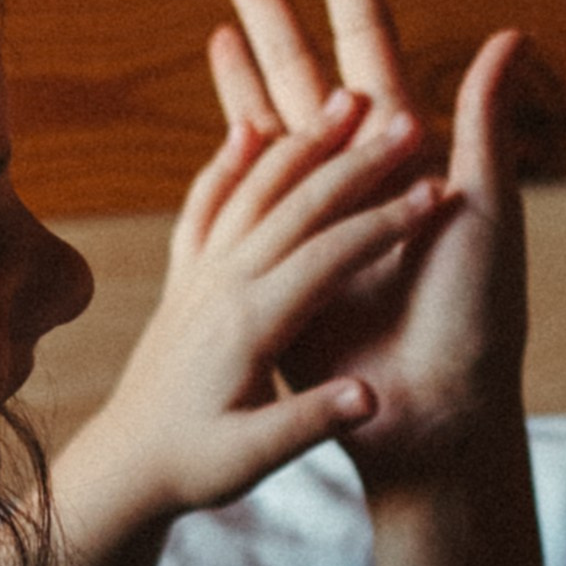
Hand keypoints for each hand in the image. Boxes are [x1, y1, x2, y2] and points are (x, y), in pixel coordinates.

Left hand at [58, 94, 447, 531]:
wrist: (125, 464)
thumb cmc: (193, 466)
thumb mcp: (253, 458)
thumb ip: (309, 423)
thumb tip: (369, 397)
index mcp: (249, 325)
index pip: (329, 256)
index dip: (387, 222)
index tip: (440, 192)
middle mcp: (221, 285)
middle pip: (297, 203)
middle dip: (358, 159)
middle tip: (410, 122)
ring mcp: (199, 273)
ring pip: (254, 187)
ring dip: (304, 140)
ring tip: (348, 99)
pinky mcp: (183, 276)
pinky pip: (205, 203)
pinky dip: (230, 161)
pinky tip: (249, 127)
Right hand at [213, 0, 528, 498]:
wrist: (433, 414)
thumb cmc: (474, 318)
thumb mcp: (485, 212)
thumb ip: (485, 125)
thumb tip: (510, 33)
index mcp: (413, 156)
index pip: (370, 50)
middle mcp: (364, 178)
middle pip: (310, 75)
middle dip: (274, 13)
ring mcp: (320, 220)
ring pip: (275, 122)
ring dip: (247, 67)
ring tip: (215, 13)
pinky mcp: (284, 265)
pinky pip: (253, 193)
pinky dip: (233, 143)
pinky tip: (216, 110)